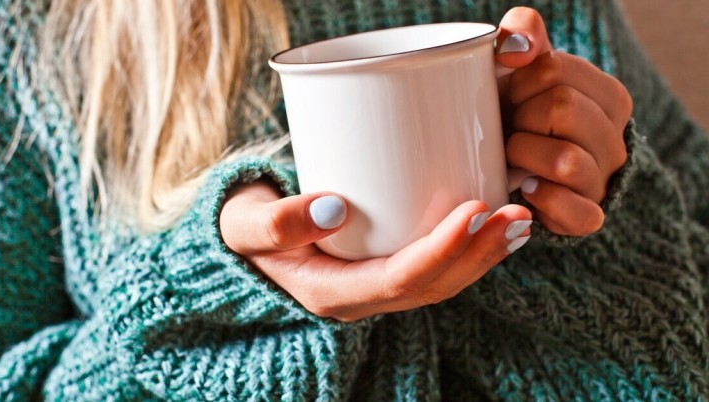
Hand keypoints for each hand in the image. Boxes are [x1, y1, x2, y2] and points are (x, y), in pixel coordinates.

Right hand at [220, 181, 531, 321]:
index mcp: (333, 293)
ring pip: (443, 280)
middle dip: (478, 253)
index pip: (399, 281)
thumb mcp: (246, 225)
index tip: (473, 211)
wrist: (246, 235)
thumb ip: (278, 222)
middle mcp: (363, 297)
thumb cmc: (245, 227)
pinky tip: (494, 222)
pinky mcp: (386, 265)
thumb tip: (333, 208)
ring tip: (521, 220)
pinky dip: (470, 247)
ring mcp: (377, 286)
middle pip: (433, 285)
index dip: (441, 251)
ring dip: (484, 253)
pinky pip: (437, 266)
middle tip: (516, 214)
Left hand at [496, 7, 632, 235]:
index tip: (513, 96)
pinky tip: (526, 188)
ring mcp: (604, 180)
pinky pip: (577, 212)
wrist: (515, 171)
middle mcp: (615, 139)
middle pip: (562, 108)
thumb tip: (516, 48)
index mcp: (608, 96)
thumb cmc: (518, 114)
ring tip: (514, 157)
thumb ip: (523, 35)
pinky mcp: (588, 217)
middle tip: (512, 127)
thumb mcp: (521, 70)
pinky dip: (543, 199)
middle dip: (522, 116)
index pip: (555, 70)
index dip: (520, 83)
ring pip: (565, 160)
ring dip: (524, 155)